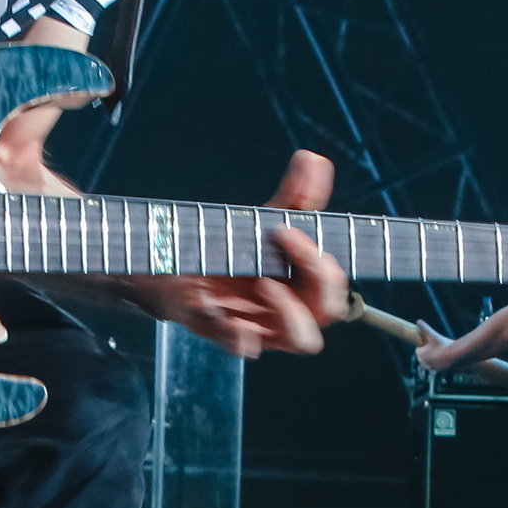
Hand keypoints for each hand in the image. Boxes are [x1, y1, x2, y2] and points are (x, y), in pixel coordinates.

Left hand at [124, 151, 346, 356]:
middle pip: (330, 311)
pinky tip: (236, 321)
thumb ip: (293, 197)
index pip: (335, 286)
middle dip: (317, 277)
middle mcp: (289, 311)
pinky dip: (242, 338)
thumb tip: (314, 159)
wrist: (172, 268)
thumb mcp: (261, 222)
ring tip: (266, 285)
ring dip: (293, 314)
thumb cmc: (229, 251)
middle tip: (281, 237)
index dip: (323, 263)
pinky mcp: (223, 332)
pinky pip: (243, 348)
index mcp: (302, 287)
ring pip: (304, 340)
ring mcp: (260, 326)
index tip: (287, 228)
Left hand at [413, 322, 457, 371]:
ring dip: (433, 359)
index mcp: (420, 354)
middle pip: (424, 356)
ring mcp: (432, 368)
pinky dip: (439, 364)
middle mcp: (424, 363)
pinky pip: (437, 367)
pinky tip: (444, 359)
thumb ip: (425, 328)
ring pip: (430, 362)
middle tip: (434, 346)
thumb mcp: (433, 334)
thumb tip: (418, 321)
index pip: (418, 349)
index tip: (427, 342)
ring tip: (439, 353)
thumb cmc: (443, 344)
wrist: (455, 356)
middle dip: (427, 352)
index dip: (422, 345)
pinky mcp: (439, 371)